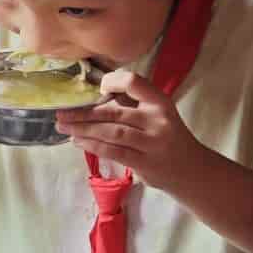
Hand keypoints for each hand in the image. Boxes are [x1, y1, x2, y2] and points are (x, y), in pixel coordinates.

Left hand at [59, 69, 202, 190]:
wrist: (191, 170)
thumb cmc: (168, 138)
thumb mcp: (158, 115)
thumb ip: (133, 105)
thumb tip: (95, 95)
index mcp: (160, 102)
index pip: (134, 82)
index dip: (112, 82)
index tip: (97, 89)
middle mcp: (158, 120)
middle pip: (115, 112)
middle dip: (83, 113)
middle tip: (61, 113)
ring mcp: (152, 142)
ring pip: (111, 132)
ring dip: (83, 129)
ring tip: (64, 128)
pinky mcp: (145, 163)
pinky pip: (113, 152)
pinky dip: (93, 146)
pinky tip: (79, 142)